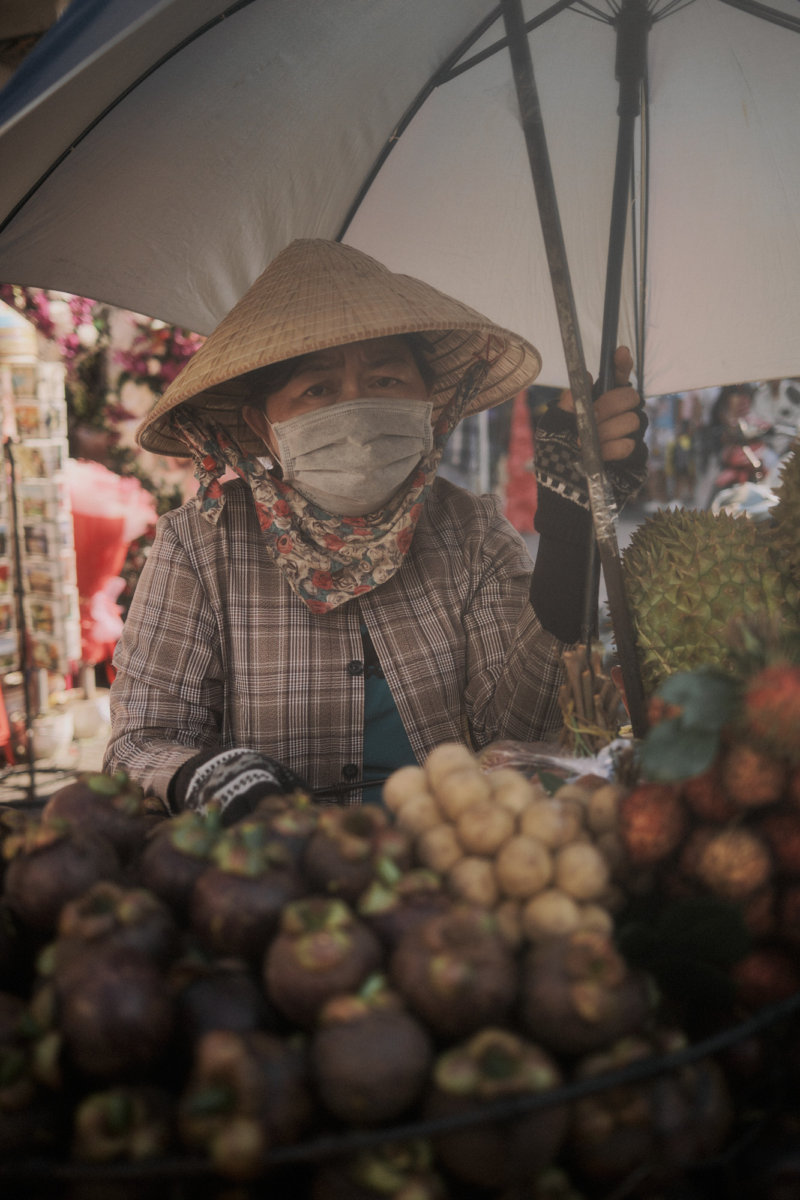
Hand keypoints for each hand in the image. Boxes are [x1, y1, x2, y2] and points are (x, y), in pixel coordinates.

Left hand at [557, 346, 642, 461]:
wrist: (564, 489)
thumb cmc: (558, 454)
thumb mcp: (554, 425)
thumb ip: (568, 403)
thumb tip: (587, 377)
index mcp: (601, 401)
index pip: (618, 377)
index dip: (621, 364)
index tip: (620, 352)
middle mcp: (620, 413)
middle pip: (630, 396)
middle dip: (608, 405)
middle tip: (590, 418)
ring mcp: (630, 433)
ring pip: (631, 420)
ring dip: (605, 432)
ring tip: (585, 444)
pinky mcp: (635, 454)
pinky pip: (629, 444)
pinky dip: (610, 450)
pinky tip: (599, 456)